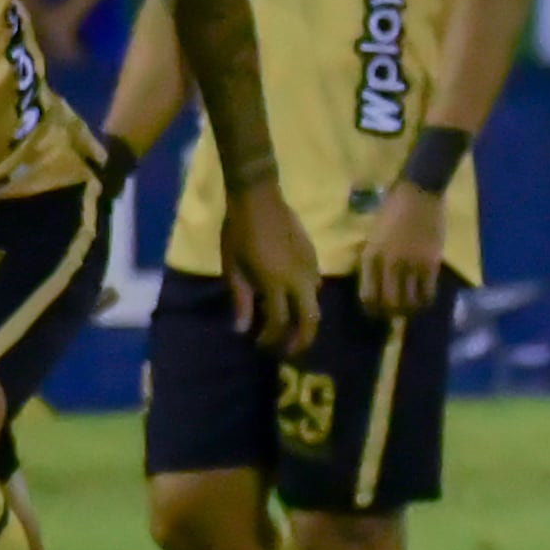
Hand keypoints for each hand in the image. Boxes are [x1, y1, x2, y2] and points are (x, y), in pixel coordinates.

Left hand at [220, 183, 323, 355]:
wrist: (259, 198)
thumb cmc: (238, 232)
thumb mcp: (233, 268)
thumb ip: (240, 300)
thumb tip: (243, 329)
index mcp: (275, 283)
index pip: (279, 322)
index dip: (270, 339)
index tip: (258, 344)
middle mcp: (298, 279)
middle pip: (311, 319)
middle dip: (303, 340)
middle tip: (290, 351)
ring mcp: (310, 267)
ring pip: (316, 303)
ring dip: (306, 320)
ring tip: (291, 327)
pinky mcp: (313, 257)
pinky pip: (315, 285)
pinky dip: (306, 299)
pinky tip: (292, 297)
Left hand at [353, 179, 446, 320]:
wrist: (419, 192)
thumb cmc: (393, 209)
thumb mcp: (374, 236)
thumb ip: (374, 259)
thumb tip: (377, 284)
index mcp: (370, 256)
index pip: (367, 295)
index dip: (373, 309)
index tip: (379, 311)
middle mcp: (388, 264)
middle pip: (388, 304)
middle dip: (392, 313)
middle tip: (397, 313)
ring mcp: (410, 264)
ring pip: (409, 302)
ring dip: (410, 310)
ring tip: (413, 307)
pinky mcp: (430, 263)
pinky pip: (428, 293)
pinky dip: (426, 301)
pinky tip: (426, 298)